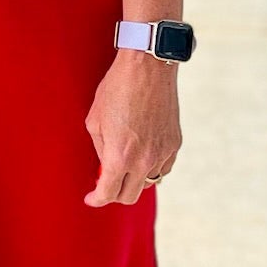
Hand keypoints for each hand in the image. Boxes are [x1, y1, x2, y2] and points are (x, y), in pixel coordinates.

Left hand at [82, 50, 179, 206]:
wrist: (148, 67)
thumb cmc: (116, 90)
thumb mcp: (95, 121)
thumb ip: (101, 150)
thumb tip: (105, 167)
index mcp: (119, 157)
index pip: (108, 194)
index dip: (96, 199)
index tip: (91, 198)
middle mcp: (143, 161)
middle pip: (130, 196)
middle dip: (115, 194)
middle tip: (106, 184)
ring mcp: (162, 153)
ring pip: (149, 183)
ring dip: (135, 180)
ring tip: (125, 165)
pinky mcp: (175, 144)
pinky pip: (163, 168)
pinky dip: (152, 168)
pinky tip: (143, 155)